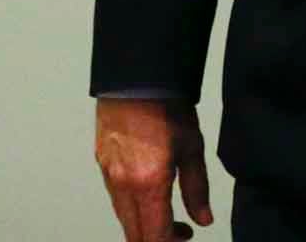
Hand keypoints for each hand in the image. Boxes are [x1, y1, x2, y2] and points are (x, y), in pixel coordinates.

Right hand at [95, 97, 212, 241]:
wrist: (137, 81)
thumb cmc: (166, 108)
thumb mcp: (193, 148)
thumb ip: (197, 188)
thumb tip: (203, 218)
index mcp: (148, 184)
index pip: (155, 235)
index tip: (186, 237)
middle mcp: (123, 186)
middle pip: (135, 234)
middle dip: (156, 240)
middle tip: (178, 233)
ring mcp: (109, 177)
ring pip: (123, 219)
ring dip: (143, 226)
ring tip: (167, 216)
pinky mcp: (102, 167)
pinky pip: (115, 200)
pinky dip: (131, 209)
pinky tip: (148, 198)